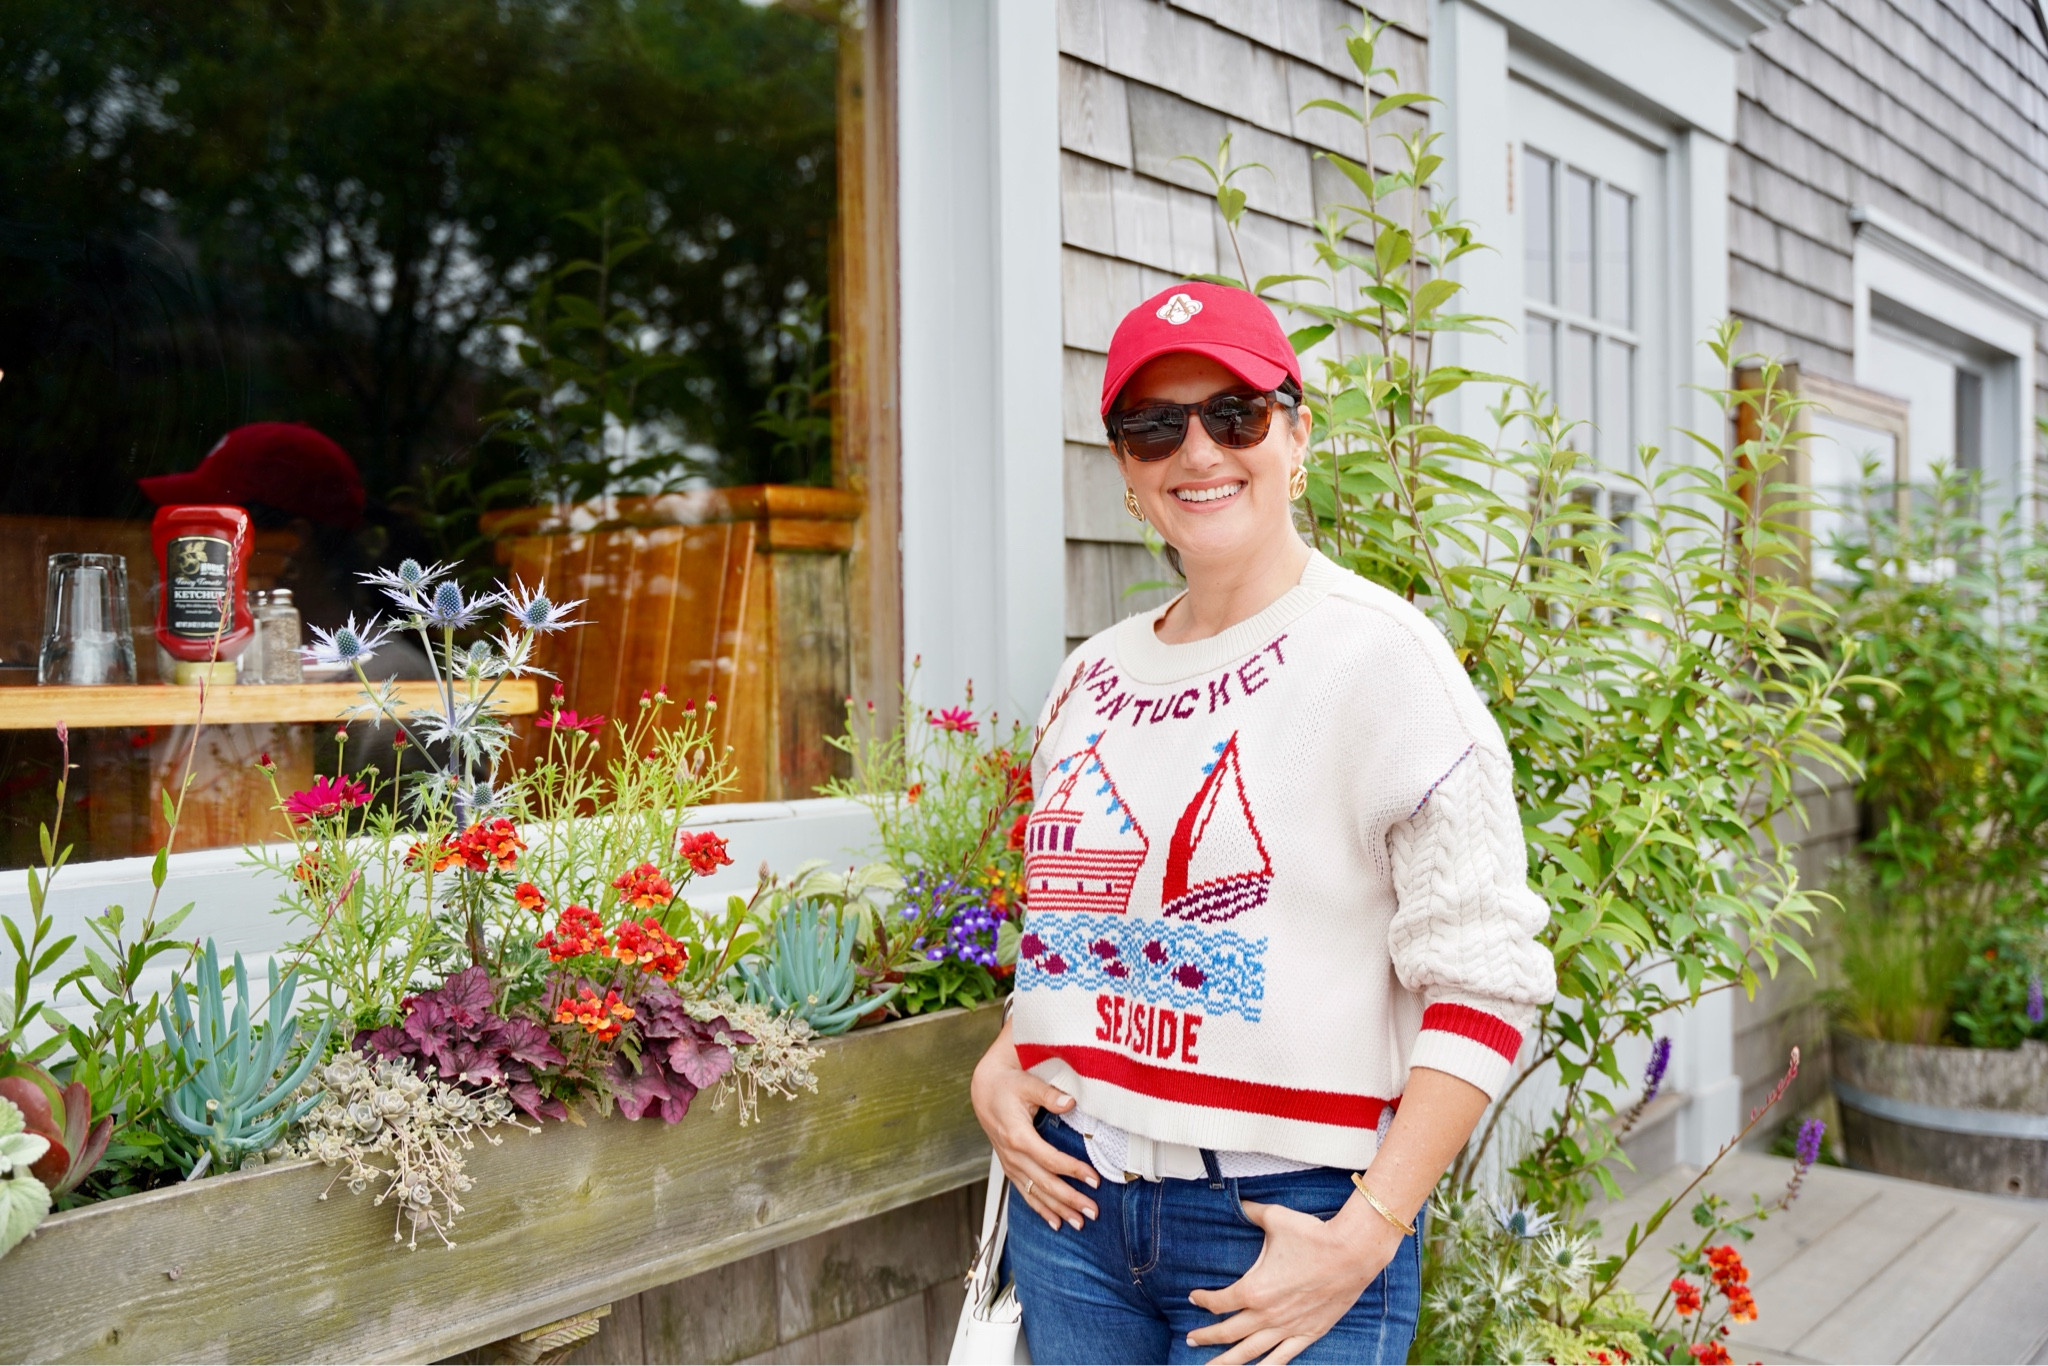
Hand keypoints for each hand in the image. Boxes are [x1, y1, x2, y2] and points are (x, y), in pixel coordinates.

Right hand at [970, 1022, 1099, 1229]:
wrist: (985, 1090)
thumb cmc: (1008, 1085)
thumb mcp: (1028, 1083)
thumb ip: (1050, 1094)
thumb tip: (1070, 1101)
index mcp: (1018, 1136)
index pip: (1050, 1160)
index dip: (1073, 1171)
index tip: (1094, 1179)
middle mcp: (1012, 1155)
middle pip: (1045, 1183)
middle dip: (1070, 1200)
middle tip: (1093, 1211)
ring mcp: (1010, 1164)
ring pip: (1036, 1193)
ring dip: (1058, 1210)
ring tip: (1079, 1224)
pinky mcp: (1011, 1167)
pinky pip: (1026, 1193)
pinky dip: (1041, 1209)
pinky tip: (1056, 1222)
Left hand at [1186, 1199, 1401, 1364]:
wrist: (1352, 1252)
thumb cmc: (1313, 1235)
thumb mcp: (1274, 1218)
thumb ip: (1251, 1212)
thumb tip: (1238, 1201)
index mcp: (1254, 1289)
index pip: (1219, 1302)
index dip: (1203, 1300)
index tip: (1194, 1298)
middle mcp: (1267, 1314)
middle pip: (1228, 1333)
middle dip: (1206, 1337)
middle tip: (1191, 1339)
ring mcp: (1288, 1327)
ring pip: (1250, 1352)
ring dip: (1228, 1361)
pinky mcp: (1309, 1333)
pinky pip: (1283, 1358)